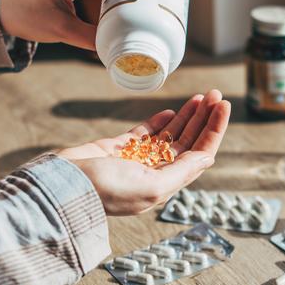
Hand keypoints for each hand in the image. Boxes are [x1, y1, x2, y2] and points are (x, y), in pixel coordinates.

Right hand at [56, 90, 230, 214]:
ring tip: (199, 97)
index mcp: (165, 184)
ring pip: (169, 136)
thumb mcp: (151, 186)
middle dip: (203, 119)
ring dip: (186, 117)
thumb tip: (208, 159)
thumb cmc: (104, 190)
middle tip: (215, 94)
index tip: (223, 105)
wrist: (61, 185)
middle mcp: (154, 173)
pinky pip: (145, 134)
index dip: (213, 130)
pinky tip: (172, 112)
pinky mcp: (118, 149)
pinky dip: (159, 122)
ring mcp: (136, 161)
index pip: (199, 154)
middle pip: (187, 142)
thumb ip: (181, 172)